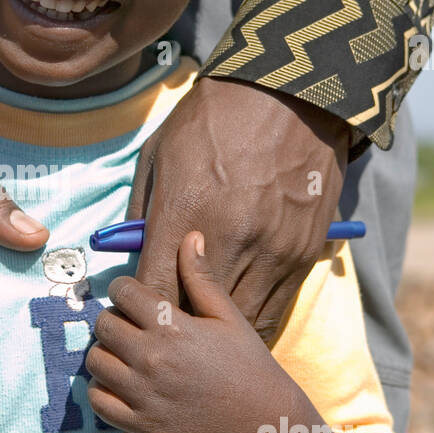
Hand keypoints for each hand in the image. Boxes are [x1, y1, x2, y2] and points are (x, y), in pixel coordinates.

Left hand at [86, 233, 300, 432]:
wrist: (264, 422)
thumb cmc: (250, 365)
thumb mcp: (230, 317)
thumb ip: (202, 278)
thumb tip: (191, 237)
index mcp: (173, 326)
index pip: (123, 293)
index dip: (124, 290)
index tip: (133, 298)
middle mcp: (153, 357)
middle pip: (103, 325)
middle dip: (113, 320)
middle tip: (129, 327)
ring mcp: (144, 393)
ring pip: (95, 362)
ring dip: (105, 354)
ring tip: (125, 355)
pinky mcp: (141, 425)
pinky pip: (98, 401)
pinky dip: (102, 391)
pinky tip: (121, 385)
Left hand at [124, 75, 347, 432]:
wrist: (292, 95)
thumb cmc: (214, 120)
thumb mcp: (160, 156)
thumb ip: (145, 211)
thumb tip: (134, 252)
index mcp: (185, 216)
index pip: (151, 291)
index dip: (137, 311)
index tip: (131, 313)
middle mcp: (229, 242)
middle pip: (189, 315)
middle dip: (168, 328)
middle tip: (155, 331)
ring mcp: (271, 252)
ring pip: (233, 323)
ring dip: (209, 334)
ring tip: (191, 337)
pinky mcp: (302, 256)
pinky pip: (270, 312)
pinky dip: (247, 324)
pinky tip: (231, 328)